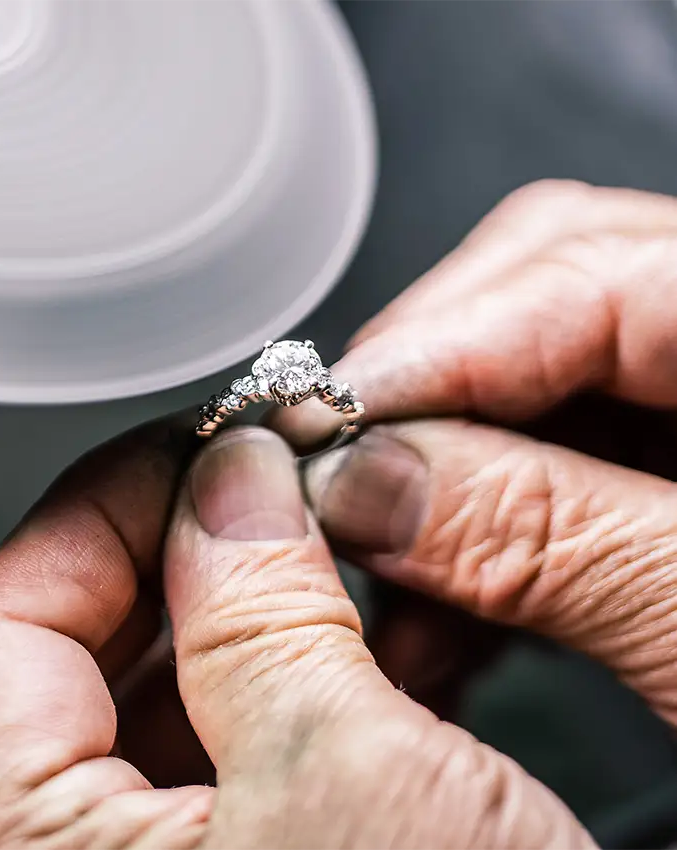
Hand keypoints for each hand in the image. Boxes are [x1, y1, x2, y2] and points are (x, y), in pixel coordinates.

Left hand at [0, 415, 594, 848]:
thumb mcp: (347, 779)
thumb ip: (261, 606)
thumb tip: (229, 470)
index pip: (0, 623)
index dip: (100, 508)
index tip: (194, 444)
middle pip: (83, 641)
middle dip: (184, 535)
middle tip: (269, 471)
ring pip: (174, 674)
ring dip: (252, 586)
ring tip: (328, 534)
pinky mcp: (257, 849)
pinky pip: (244, 718)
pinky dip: (300, 648)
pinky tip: (365, 619)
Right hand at [273, 180, 676, 730]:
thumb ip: (556, 546)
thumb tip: (369, 484)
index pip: (592, 266)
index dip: (435, 344)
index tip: (325, 424)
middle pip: (547, 292)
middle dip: (422, 394)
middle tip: (341, 478)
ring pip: (532, 385)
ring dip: (436, 479)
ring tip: (378, 577)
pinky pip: (551, 462)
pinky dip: (477, 535)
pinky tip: (436, 613)